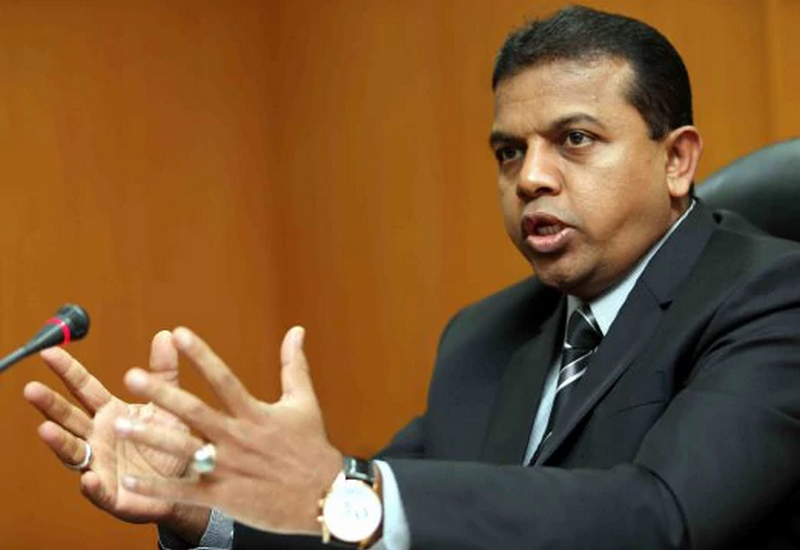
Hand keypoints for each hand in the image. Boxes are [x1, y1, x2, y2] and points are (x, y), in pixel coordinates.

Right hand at [24, 332, 208, 541]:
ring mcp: (101, 465)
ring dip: (59, 442)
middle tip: (31, 388)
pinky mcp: (113, 495)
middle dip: (50, 404)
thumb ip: (163, 372)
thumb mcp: (169, 402)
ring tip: (44, 430)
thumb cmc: (172, 440)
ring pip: (74, 453)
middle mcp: (98, 438)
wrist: (190, 480)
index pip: (84, 388)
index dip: (67, 370)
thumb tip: (165, 334)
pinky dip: (92, 486)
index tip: (49, 351)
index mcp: (110, 413)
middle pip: (69, 418)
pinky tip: (88, 479)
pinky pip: (99, 492)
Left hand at [114, 326, 342, 534]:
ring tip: (121, 426)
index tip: (178, 333)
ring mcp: (231, 468)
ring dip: (151, 438)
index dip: (201, 355)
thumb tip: (296, 330)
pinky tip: (131, 482)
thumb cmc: (313, 448)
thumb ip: (294, 365)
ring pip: (184, 450)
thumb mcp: (304, 402)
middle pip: (196, 412)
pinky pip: (186, 492)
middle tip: (133, 377)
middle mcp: (239, 437)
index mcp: (256, 413)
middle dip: (163, 394)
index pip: (224, 378)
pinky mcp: (226, 496)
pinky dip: (157, 489)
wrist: (326, 497)